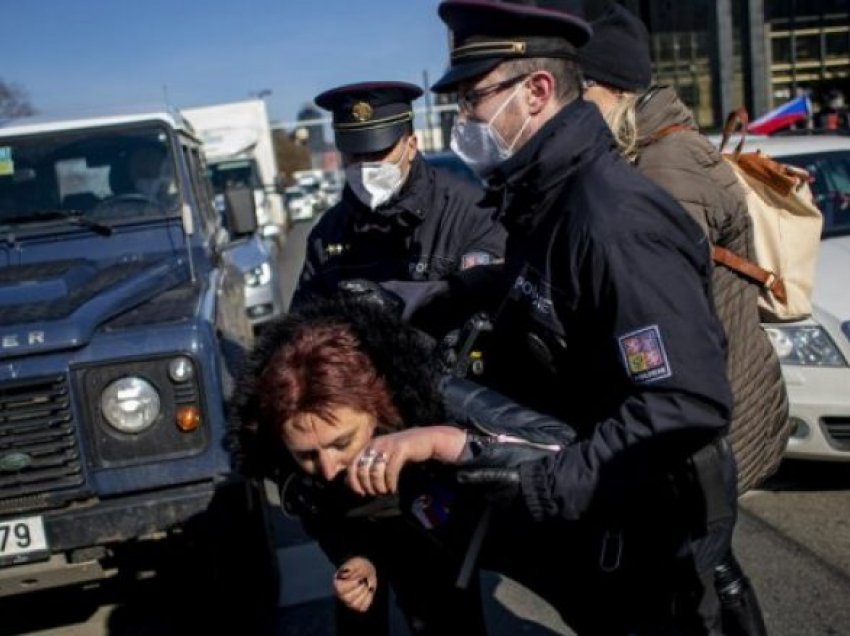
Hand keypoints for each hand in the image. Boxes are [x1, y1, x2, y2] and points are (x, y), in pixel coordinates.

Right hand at [333, 556, 376, 612]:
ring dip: (364, 594)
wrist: (367, 571)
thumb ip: (351, 568)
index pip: (340, 589)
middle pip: (347, 598)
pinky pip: (362, 607)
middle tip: (364, 581)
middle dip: (359, 589)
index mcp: (337, 582)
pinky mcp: (357, 605)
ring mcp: (348, 601)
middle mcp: (340, 594)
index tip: (360, 579)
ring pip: (354, 604)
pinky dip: (368, 599)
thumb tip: (345, 574)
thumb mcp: (356, 563)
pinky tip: (369, 591)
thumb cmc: (360, 566)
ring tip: (367, 586)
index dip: (351, 585)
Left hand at [347, 426, 466, 495]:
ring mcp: (388, 445)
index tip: (361, 493)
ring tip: (384, 491)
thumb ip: (368, 466)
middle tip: (375, 493)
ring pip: (375, 471)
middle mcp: (376, 444)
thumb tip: (350, 482)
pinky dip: (390, 482)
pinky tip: (393, 488)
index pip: (352, 464)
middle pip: (363, 470)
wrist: (425, 439)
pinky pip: (391, 470)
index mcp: (369, 445)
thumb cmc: (401, 451)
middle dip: (367, 485)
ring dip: (378, 486)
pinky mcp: (401, 449)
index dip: (353, 481)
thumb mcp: (383, 456)